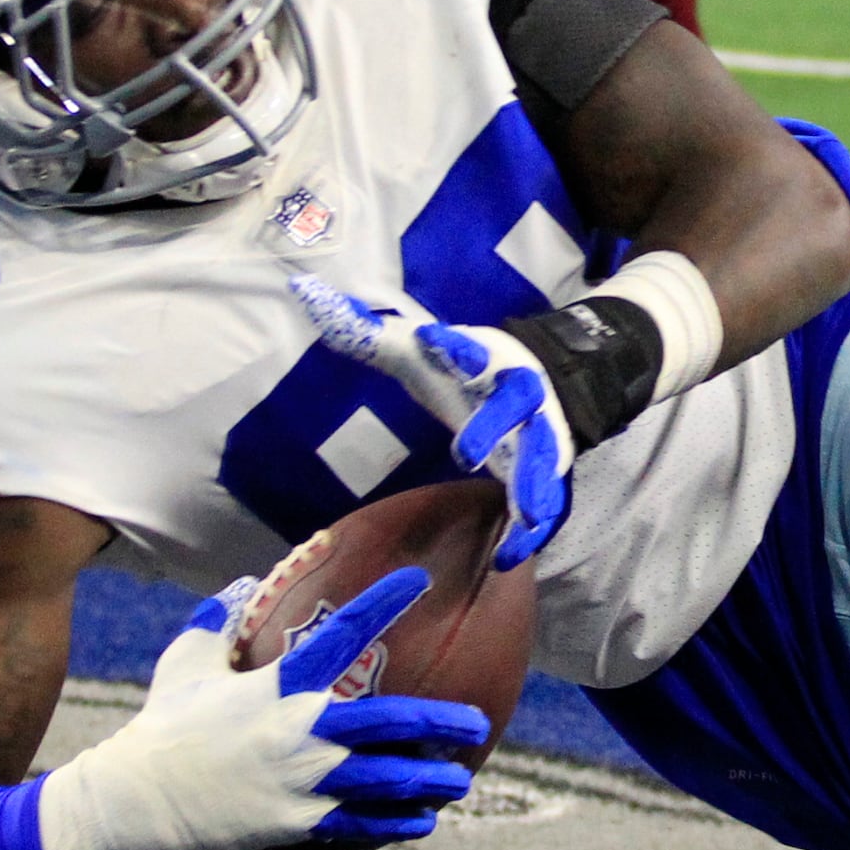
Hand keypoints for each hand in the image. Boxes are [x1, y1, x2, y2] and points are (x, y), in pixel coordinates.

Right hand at [36, 567, 491, 849]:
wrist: (138, 800)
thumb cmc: (164, 725)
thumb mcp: (186, 662)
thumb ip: (218, 621)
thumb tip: (242, 583)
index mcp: (280, 685)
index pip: (344, 632)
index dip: (383, 601)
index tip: (420, 579)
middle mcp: (301, 730)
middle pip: (388, 721)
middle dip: (439, 720)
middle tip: (478, 719)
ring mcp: (303, 780)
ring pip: (385, 778)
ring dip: (429, 778)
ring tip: (462, 776)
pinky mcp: (297, 822)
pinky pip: (359, 823)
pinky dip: (396, 822)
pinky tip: (425, 821)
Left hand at [292, 276, 572, 568]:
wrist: (546, 378)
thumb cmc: (465, 368)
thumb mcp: (417, 348)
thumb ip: (364, 330)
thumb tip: (303, 292)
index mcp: (484, 357)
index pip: (468, 348)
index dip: (453, 346)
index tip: (428, 341)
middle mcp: (517, 393)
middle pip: (510, 407)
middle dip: (491, 427)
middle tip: (467, 453)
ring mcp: (538, 433)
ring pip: (540, 459)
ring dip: (533, 485)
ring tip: (523, 514)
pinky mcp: (546, 468)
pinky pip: (545, 501)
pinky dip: (532, 529)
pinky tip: (512, 557)